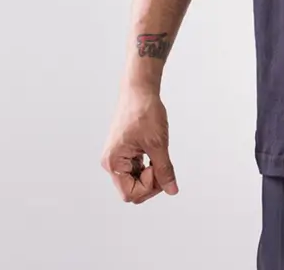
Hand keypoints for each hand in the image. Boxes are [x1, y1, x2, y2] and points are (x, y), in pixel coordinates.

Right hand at [100, 85, 179, 202]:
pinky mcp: (124, 152)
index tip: (158, 166)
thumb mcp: (158, 143)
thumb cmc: (145, 112)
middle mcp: (111, 163)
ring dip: (150, 174)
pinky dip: (147, 166)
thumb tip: (172, 190)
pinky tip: (154, 153)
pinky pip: (135, 170)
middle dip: (150, 182)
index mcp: (114, 163)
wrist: (140, 90)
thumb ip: (164, 169)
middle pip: (132, 190)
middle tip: (161, 162)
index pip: (131, 194)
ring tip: (158, 154)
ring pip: (135, 181)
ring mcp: (117, 158)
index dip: (149, 186)